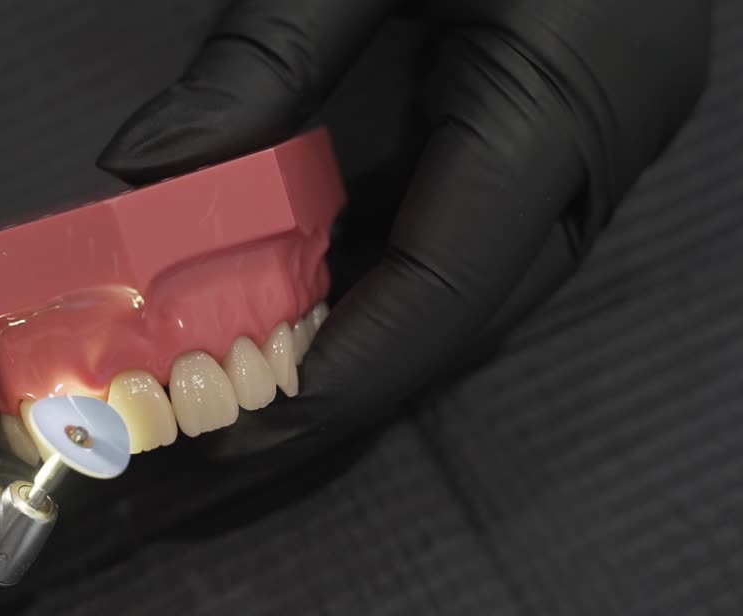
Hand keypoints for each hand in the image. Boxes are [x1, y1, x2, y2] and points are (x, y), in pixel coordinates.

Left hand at [98, 0, 711, 463]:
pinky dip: (385, 270)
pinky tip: (303, 294)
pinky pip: (473, 233)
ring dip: (362, 332)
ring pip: (469, 285)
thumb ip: (263, 56)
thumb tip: (145, 166)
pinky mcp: (568, 130)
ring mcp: (593, 144)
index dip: (349, 370)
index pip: (450, 285)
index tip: (246, 425)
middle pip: (465, 313)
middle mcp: (598, 150)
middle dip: (346, 379)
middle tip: (228, 432)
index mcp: (568, 97)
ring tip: (247, 381)